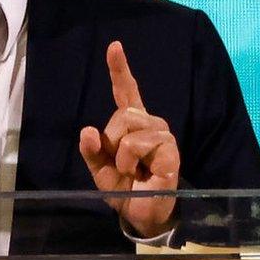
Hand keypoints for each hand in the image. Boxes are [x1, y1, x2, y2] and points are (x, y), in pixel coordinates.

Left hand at [79, 41, 179, 237]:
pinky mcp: (171, 150)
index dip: (120, 68)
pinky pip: (140, 145)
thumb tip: (88, 131)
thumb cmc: (123, 188)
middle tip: (121, 164)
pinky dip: (132, 161)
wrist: (141, 213)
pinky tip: (143, 173)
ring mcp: (163, 135)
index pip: (126, 91)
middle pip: (123, 114)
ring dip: (122, 156)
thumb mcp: (100, 170)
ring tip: (133, 170)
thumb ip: (91, 151)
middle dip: (113, 141)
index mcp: (131, 123)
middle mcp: (150, 123)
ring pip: (130, 131)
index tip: (114, 46)